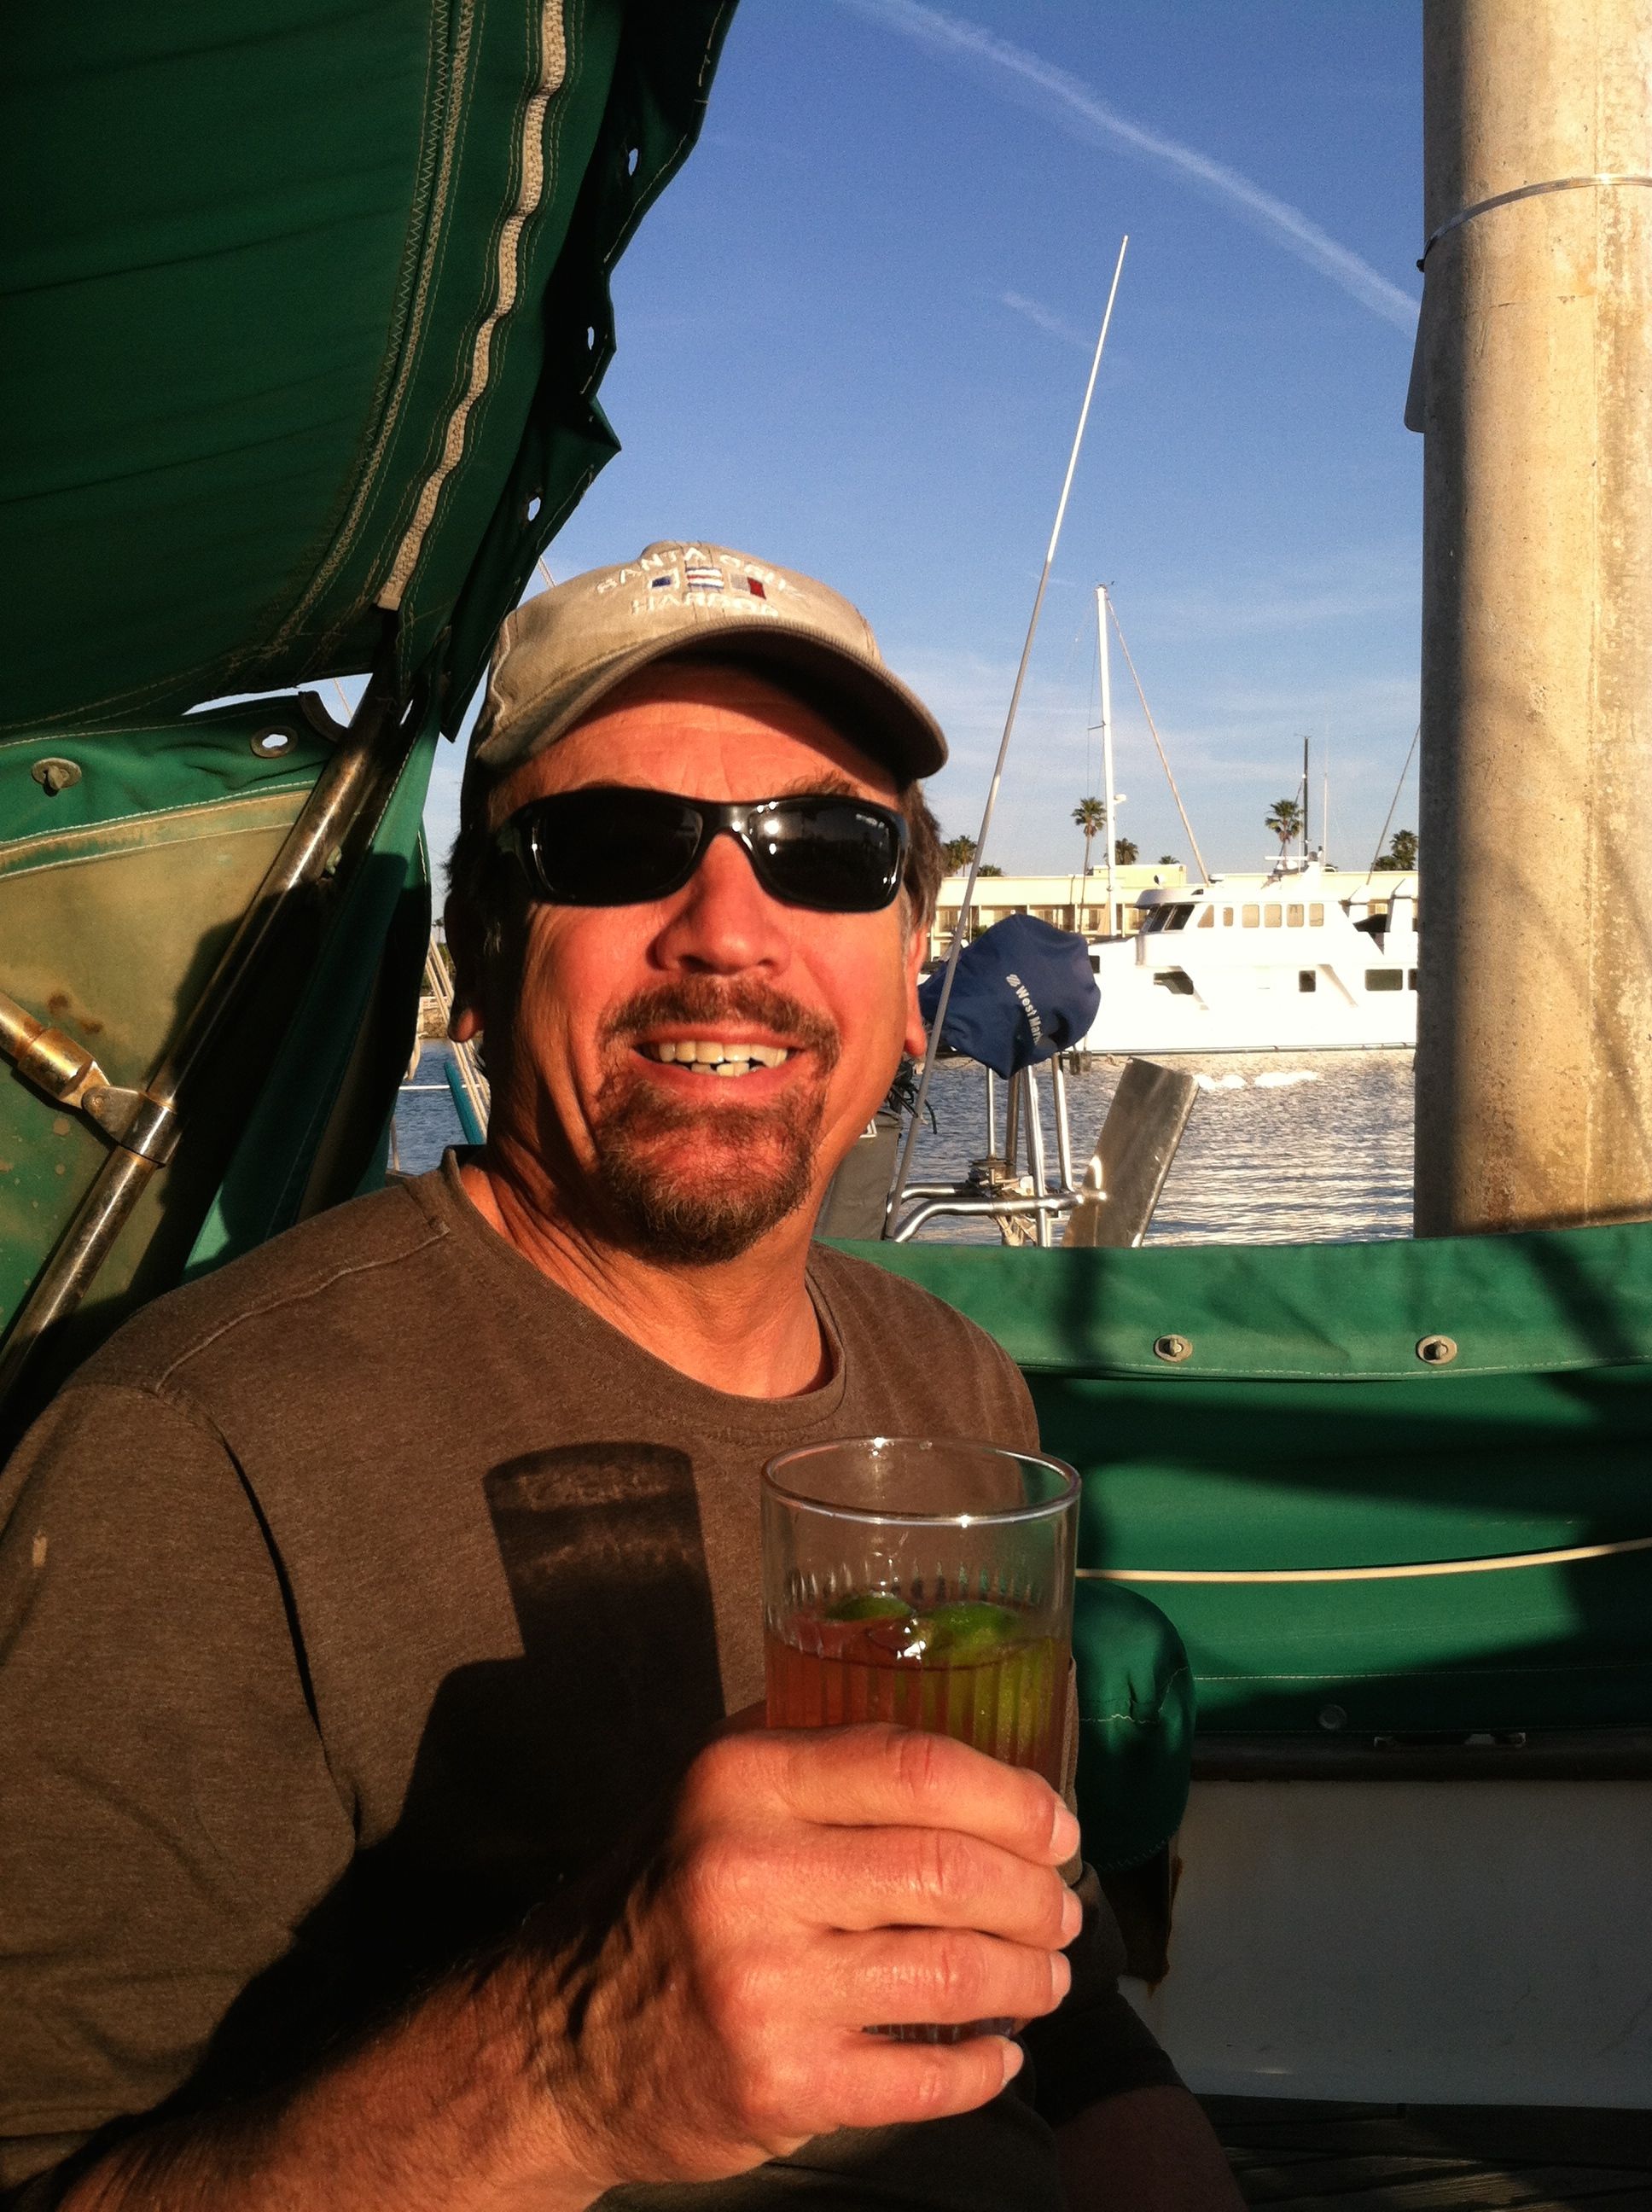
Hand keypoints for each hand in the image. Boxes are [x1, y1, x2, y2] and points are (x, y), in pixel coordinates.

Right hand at [518, 1724, 1082, 2195]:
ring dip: (1029, 1978)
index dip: (1012, 1797)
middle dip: (1038, 1895)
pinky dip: (984, 2067)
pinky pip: (925, 2075)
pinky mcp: (780, 2084)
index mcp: (744, 1781)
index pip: (917, 1765)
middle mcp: (748, 1873)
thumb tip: (969, 1735)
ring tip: (1047, 1976)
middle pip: (951, 1872)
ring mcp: (764, 1986)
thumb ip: (819, 1753)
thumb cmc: (665, 1895)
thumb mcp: (715, 1791)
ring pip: (955, 1972)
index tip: (1057, 1824)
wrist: (557, 2042)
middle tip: (1063, 1909)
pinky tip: (999, 2053)